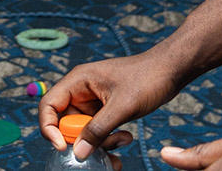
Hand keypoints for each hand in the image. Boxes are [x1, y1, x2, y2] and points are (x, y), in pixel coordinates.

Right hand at [38, 52, 185, 160]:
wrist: (172, 70)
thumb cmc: (147, 78)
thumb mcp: (122, 107)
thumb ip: (98, 130)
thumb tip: (79, 152)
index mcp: (78, 81)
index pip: (49, 106)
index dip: (49, 128)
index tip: (63, 147)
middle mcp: (82, 91)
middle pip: (67, 123)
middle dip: (82, 141)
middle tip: (101, 151)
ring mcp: (94, 101)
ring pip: (84, 131)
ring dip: (100, 142)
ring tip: (122, 141)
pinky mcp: (106, 109)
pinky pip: (99, 130)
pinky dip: (109, 139)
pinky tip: (126, 138)